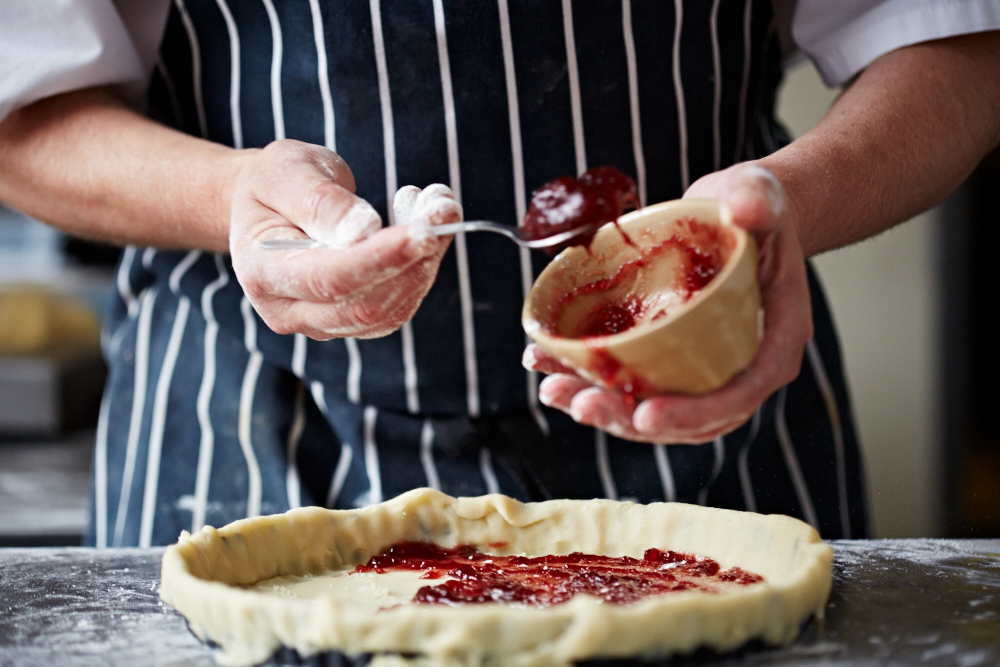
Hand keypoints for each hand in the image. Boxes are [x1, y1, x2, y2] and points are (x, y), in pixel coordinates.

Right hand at [229, 140, 460, 338]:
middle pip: (365, 305)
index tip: (424, 232)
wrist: (271, 206)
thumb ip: (320, 200)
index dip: (380, 259)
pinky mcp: (350, 321)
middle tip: (443, 207)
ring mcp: (320, 323)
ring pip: (389, 311)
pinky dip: (422, 269)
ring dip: (426, 262)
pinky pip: (397, 307)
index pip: (329, 278)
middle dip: (414, 260)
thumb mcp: (286, 171)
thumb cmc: (275, 184)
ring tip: (437, 206)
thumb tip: (363, 230)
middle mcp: (287, 310)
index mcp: (261, 271)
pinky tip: (425, 228)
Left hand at [523, 162, 812, 443]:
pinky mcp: (669, 358)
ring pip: (654, 409)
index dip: (694, 414)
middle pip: (689, 418)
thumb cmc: (754, 208)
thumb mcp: (758, 194)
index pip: (738, 394)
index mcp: (773, 341)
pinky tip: (548, 364)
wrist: (737, 213)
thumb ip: (756, 199)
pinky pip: (632, 383)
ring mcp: (702, 368)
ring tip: (554, 388)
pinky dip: (589, 379)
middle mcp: (740, 367)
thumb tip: (748, 207)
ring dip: (601, 408)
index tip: (646, 414)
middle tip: (583, 404)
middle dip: (630, 420)